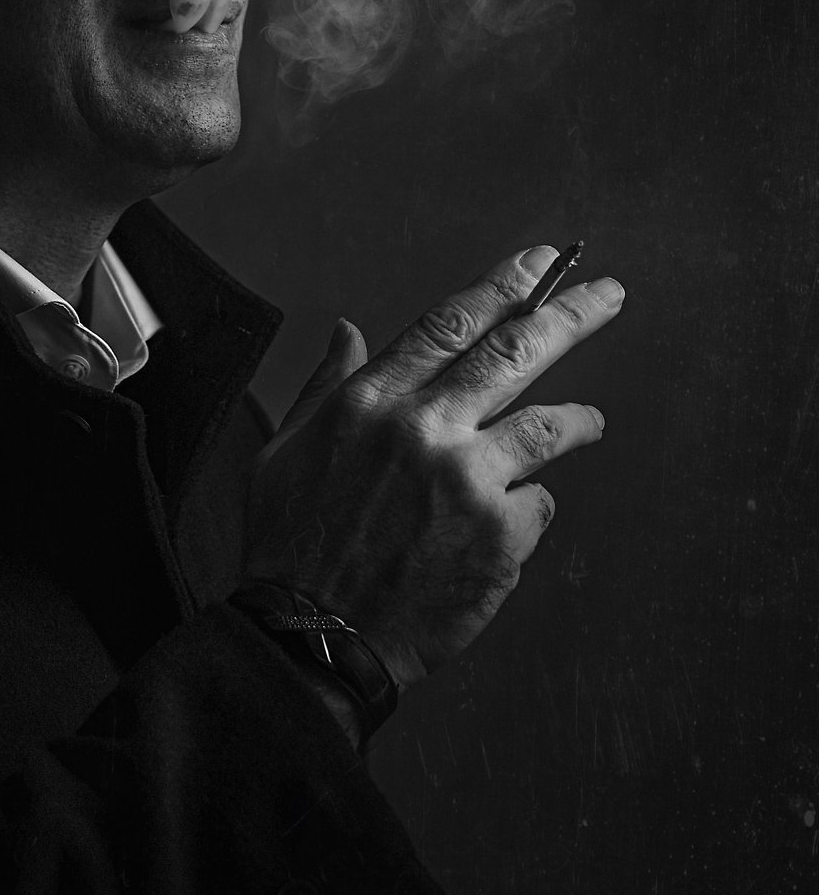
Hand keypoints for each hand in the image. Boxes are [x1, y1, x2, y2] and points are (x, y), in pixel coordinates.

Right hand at [243, 246, 622, 688]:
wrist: (313, 632)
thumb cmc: (291, 544)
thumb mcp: (286, 449)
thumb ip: (327, 385)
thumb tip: (349, 330)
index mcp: (370, 402)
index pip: (450, 324)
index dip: (502, 286)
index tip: (538, 262)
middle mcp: (423, 429)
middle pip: (514, 352)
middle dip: (570, 314)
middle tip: (608, 294)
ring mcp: (466, 480)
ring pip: (548, 425)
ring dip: (578, 418)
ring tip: (592, 420)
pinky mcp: (498, 535)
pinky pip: (538, 503)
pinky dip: (530, 505)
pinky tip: (512, 521)